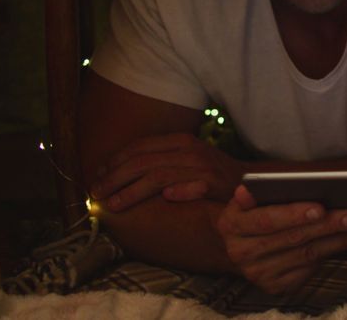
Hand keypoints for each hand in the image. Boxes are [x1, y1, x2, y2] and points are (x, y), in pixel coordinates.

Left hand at [90, 132, 245, 211]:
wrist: (251, 182)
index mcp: (180, 141)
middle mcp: (189, 151)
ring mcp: (202, 167)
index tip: (97, 174)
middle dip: (114, 178)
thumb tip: (122, 171)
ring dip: (132, 191)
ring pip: (158, 177)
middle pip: (143, 162)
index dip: (115, 160)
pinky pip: (192, 188)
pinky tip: (164, 200)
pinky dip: (179, 192)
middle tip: (95, 193)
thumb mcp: (185, 159)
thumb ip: (160, 161)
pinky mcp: (214, 184)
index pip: (140, 147)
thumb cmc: (212, 174)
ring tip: (112, 204)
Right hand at [216, 185, 346, 293]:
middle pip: (292, 238)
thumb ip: (262, 189)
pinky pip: (308, 270)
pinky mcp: (274, 285)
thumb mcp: (256, 195)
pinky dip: (333, 254)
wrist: (246, 241)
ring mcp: (257, 272)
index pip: (266, 219)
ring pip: (306, 255)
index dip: (293, 214)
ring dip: (340, 241)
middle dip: (328, 225)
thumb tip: (249, 189)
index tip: (320, 207)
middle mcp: (240, 252)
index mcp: (231, 223)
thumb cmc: (260, 208)